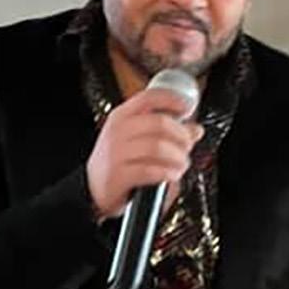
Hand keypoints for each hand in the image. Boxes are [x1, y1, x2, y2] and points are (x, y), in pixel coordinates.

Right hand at [87, 87, 203, 219]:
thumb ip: (165, 132)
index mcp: (121, 116)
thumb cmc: (117, 162)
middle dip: (181, 135)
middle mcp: (117, 132)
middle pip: (159, 123)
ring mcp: (116, 153)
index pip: (149, 98)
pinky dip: (167, 173)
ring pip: (158, 147)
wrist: (92, 190)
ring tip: (181, 164)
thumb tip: (195, 129)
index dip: (172, 100)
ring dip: (178, 157)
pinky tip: (172, 175)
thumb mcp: (136, 140)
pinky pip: (151, 171)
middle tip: (188, 144)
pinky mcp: (119, 175)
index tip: (187, 108)